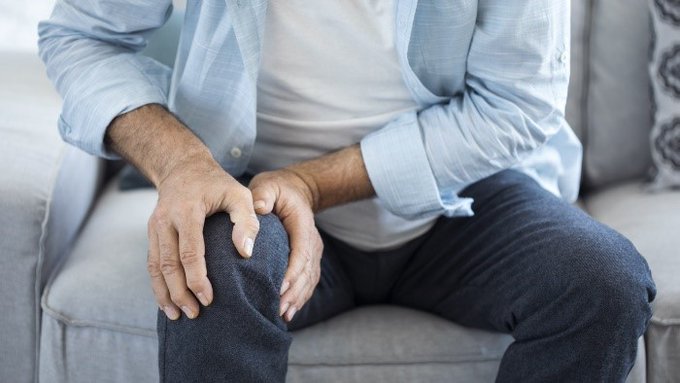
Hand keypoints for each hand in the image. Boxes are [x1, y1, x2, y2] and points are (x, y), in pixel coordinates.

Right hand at [147, 153, 260, 319]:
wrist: (183, 167)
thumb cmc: (217, 184)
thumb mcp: (239, 194)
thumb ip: (246, 220)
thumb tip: (246, 252)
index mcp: (187, 210)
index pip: (189, 251)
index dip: (197, 278)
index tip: (208, 298)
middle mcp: (165, 220)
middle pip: (168, 264)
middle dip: (179, 293)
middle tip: (194, 314)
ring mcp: (154, 227)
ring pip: (155, 267)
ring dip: (165, 293)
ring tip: (177, 315)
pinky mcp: (152, 233)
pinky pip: (151, 263)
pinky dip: (157, 284)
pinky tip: (166, 301)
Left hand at [248, 169, 322, 321]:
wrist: (296, 191)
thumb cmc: (277, 189)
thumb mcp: (268, 185)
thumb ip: (264, 195)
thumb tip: (259, 208)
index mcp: (303, 225)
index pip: (301, 252)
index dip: (292, 272)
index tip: (279, 288)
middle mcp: (312, 241)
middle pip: (306, 271)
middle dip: (294, 292)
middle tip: (278, 308)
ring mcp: (313, 251)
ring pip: (309, 279)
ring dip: (298, 298)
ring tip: (283, 314)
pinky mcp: (309, 259)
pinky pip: (308, 281)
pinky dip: (300, 297)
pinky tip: (289, 311)